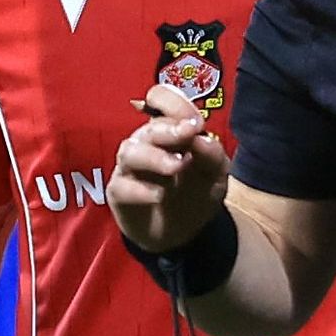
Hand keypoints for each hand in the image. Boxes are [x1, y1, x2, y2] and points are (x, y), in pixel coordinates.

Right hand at [104, 80, 230, 255]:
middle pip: (149, 127)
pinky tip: (159, 195)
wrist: (181, 235)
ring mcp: (130, 167)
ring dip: (154, 157)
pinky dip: (141, 190)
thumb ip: (213, 155)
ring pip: (130, 151)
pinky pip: (122, 186)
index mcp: (170, 130)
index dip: (176, 105)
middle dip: (169, 130)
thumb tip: (202, 138)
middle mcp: (146, 143)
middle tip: (189, 135)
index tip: (196, 124)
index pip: (161, 100)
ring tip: (176, 166)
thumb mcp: (216, 176)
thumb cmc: (195, 195)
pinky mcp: (119, 192)